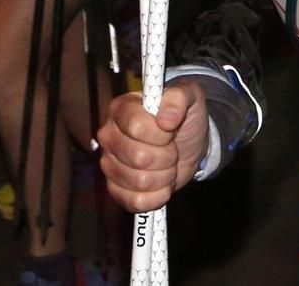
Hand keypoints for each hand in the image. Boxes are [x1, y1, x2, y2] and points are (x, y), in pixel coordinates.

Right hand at [98, 84, 207, 212]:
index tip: (171, 129)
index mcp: (121, 109)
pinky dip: (157, 196)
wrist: (187, 144)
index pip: (136, 127)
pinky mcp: (115, 189)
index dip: (161, 133)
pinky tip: (162, 184)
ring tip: (168, 163)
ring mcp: (109, 164)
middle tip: (172, 148)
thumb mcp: (189, 96)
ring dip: (165, 176)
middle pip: (139, 157)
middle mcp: (109, 136)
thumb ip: (179, 98)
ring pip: (140, 182)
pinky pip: (135, 202)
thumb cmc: (183, 116)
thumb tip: (166, 118)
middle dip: (167, 156)